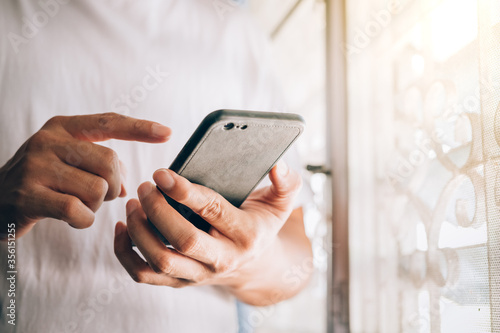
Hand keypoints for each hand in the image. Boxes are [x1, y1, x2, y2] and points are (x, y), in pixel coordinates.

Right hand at [0, 113, 170, 238]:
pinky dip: (82, 220)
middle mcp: (49, 140)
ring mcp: (36, 166)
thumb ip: (98, 163)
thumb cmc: (42, 181)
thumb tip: (126, 184)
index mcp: (63, 127)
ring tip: (78, 204)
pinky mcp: (29, 194)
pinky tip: (70, 217)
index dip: (140, 128)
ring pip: (98, 190)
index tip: (167, 133)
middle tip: (100, 195)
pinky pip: (78, 211)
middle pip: (110, 162)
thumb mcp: (66, 161)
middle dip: (114, 186)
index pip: (108, 122)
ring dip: (96, 206)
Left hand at [114, 161, 301, 290]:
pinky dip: (125, 253)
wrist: (253, 265)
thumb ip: (286, 184)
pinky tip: (123, 227)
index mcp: (245, 235)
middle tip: (145, 186)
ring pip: (160, 260)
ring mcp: (198, 274)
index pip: (212, 211)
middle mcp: (222, 259)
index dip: (184, 191)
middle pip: (182, 240)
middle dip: (157, 210)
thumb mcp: (280, 205)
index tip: (161, 173)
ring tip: (133, 203)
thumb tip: (278, 165)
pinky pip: (144, 275)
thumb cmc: (260, 225)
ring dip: (139, 230)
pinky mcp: (179, 281)